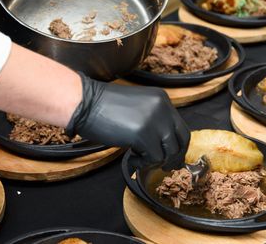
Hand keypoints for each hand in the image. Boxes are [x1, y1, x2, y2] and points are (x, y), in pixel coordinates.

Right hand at [67, 73, 189, 169]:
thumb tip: (162, 144)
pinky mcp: (143, 134)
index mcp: (161, 99)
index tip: (171, 156)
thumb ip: (153, 120)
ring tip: (137, 158)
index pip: (180, 126)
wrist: (84, 102)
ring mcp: (154, 120)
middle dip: (175, 157)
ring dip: (154, 160)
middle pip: (181, 139)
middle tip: (165, 167)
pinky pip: (153, 158)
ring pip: (169, 151)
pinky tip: (131, 158)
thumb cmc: (103, 106)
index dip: (177, 145)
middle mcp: (162, 107)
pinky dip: (142, 163)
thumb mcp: (137, 107)